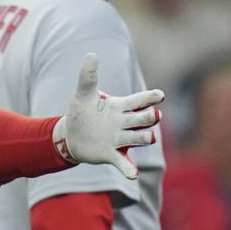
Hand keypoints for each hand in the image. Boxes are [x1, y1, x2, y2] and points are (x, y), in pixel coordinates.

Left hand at [53, 53, 163, 178]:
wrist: (71, 136)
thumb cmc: (81, 113)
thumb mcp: (82, 94)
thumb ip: (87, 76)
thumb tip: (91, 54)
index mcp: (120, 107)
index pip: (139, 100)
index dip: (150, 98)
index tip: (159, 95)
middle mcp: (123, 123)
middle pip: (142, 119)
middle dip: (149, 118)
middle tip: (154, 115)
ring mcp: (119, 140)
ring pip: (138, 138)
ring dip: (145, 138)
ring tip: (150, 138)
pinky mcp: (111, 155)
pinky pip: (123, 163)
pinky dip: (129, 169)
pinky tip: (133, 174)